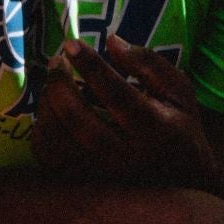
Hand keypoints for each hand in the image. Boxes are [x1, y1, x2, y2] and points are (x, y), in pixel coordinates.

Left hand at [31, 35, 220, 188]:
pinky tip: (50, 110)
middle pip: (80, 121)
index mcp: (155, 130)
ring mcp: (102, 174)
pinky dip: (42, 130)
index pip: (117, 95)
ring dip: (48, 105)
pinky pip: (49, 157)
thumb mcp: (178, 91)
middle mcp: (127, 156)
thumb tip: (111, 41)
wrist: (182, 180)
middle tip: (56, 62)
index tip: (71, 44)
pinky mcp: (84, 182)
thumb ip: (148, 64)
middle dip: (60, 86)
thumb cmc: (179, 126)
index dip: (91, 67)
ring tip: (53, 84)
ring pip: (59, 140)